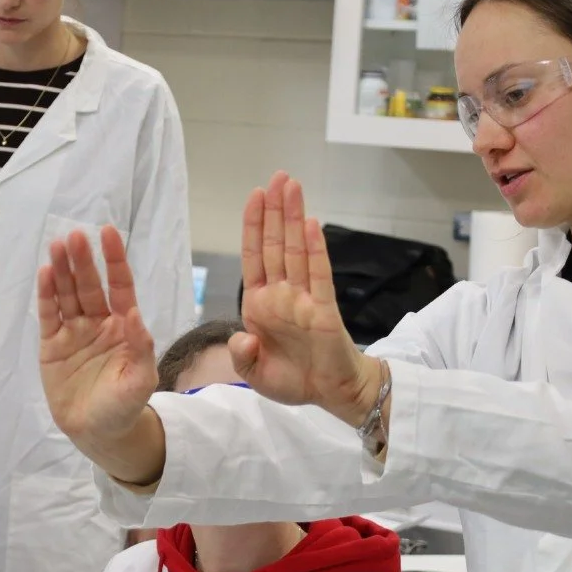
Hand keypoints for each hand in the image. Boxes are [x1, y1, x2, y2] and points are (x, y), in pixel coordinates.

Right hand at [38, 227, 164, 483]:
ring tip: (57, 246)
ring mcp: (74, 332)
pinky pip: (49, 315)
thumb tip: (136, 314)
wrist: (98, 433)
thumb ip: (140, 347)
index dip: (114, 260)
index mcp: (124, 327)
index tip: (108, 233)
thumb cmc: (125, 406)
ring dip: (62, 271)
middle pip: (89, 286)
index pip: (120, 286)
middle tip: (74, 236)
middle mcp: (98, 323)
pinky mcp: (52, 346)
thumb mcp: (141, 380)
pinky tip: (46, 274)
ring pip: (67, 295)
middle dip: (83, 261)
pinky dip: (47, 295)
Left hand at [232, 171, 380, 424]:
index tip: (255, 196)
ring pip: (296, 251)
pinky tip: (311, 224)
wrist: (329, 394)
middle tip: (278, 176)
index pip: (254, 257)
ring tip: (292, 186)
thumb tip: (243, 337)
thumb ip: (242, 356)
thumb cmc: (292, 380)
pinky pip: (319, 275)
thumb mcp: (255, 374)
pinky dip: (315, 250)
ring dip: (293, 218)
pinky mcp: (325, 310)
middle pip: (276, 245)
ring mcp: (303, 300)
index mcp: (260, 305)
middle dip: (275, 211)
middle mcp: (281, 295)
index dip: (253, 227)